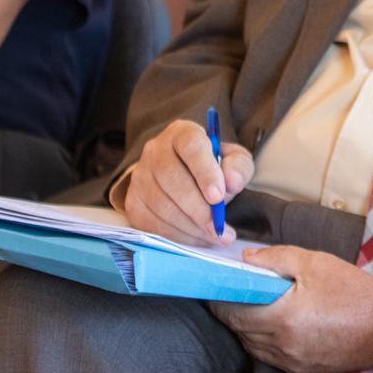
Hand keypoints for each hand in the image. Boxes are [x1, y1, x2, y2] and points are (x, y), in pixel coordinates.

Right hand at [121, 119, 252, 246]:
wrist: (184, 177)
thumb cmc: (212, 168)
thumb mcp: (233, 160)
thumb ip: (238, 167)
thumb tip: (233, 182)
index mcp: (183, 134)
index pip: (191, 148)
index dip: (204, 173)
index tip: (217, 197)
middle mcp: (156, 150)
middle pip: (172, 179)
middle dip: (198, 209)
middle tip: (218, 228)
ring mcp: (141, 176)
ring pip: (161, 205)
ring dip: (190, 227)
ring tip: (213, 235)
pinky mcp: (133, 201)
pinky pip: (152, 224)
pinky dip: (177, 236)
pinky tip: (196, 238)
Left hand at [210, 245, 372, 372]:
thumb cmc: (354, 291)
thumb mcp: (315, 263)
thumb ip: (276, 258)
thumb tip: (245, 259)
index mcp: (283, 317)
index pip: (232, 311)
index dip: (218, 298)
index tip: (211, 285)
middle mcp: (282, 345)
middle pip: (239, 329)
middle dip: (229, 310)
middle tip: (226, 290)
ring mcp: (290, 362)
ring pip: (251, 345)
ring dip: (244, 326)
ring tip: (246, 304)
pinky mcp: (300, 370)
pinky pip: (268, 355)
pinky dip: (260, 339)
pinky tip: (267, 322)